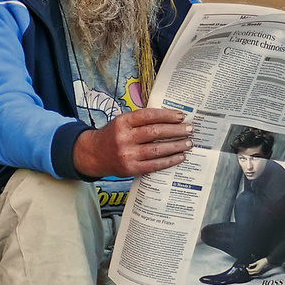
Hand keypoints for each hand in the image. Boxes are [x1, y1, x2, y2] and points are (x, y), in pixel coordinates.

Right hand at [72, 108, 193, 178]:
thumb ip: (141, 120)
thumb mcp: (123, 122)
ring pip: (157, 149)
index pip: (149, 116)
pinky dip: (169, 160)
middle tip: (190, 129)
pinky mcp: (131, 169)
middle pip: (155, 132)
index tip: (181, 116)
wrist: (94, 154)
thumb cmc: (113, 135)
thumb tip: (170, 119)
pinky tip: (179, 157)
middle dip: (176, 130)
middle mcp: (124, 137)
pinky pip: (154, 165)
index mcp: (123, 122)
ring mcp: (127, 154)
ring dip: (176, 146)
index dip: (167, 115)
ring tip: (188, 143)